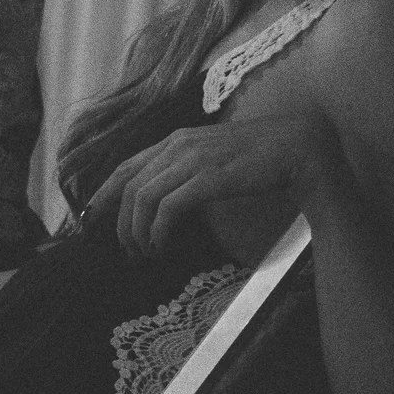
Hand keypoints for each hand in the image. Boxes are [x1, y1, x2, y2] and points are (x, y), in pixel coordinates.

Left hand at [84, 113, 344, 257]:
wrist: (301, 147)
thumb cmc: (261, 157)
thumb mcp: (214, 158)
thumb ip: (187, 170)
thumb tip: (165, 200)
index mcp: (176, 139)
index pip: (126, 167)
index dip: (104, 194)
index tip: (92, 218)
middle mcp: (178, 145)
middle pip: (129, 186)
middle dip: (120, 223)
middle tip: (126, 250)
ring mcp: (192, 159)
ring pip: (142, 198)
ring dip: (137, 231)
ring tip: (144, 253)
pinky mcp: (207, 177)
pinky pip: (167, 208)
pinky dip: (158, 230)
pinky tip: (161, 246)